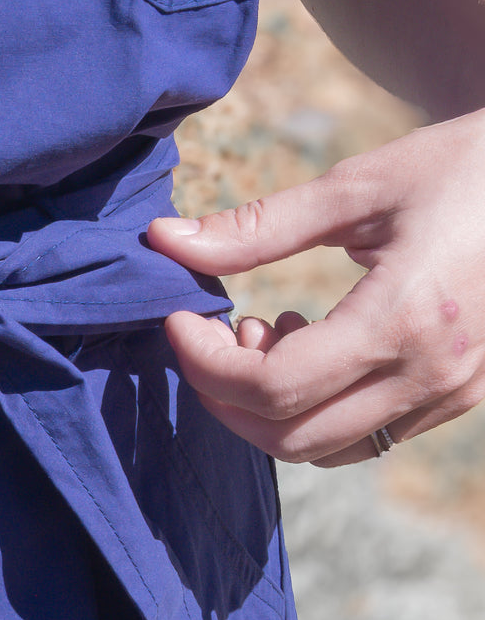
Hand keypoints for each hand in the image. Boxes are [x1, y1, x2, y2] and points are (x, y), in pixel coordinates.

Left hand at [147, 109, 484, 465]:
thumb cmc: (460, 168)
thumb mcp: (358, 186)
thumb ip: (258, 226)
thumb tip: (164, 242)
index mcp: (405, 318)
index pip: (273, 386)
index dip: (205, 363)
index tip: (176, 319)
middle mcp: (431, 374)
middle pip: (290, 437)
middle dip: (226, 396)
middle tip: (210, 334)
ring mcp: (449, 396)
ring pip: (324, 451)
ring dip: (270, 411)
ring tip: (266, 331)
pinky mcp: (456, 399)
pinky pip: (362, 439)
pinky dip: (314, 411)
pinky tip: (311, 343)